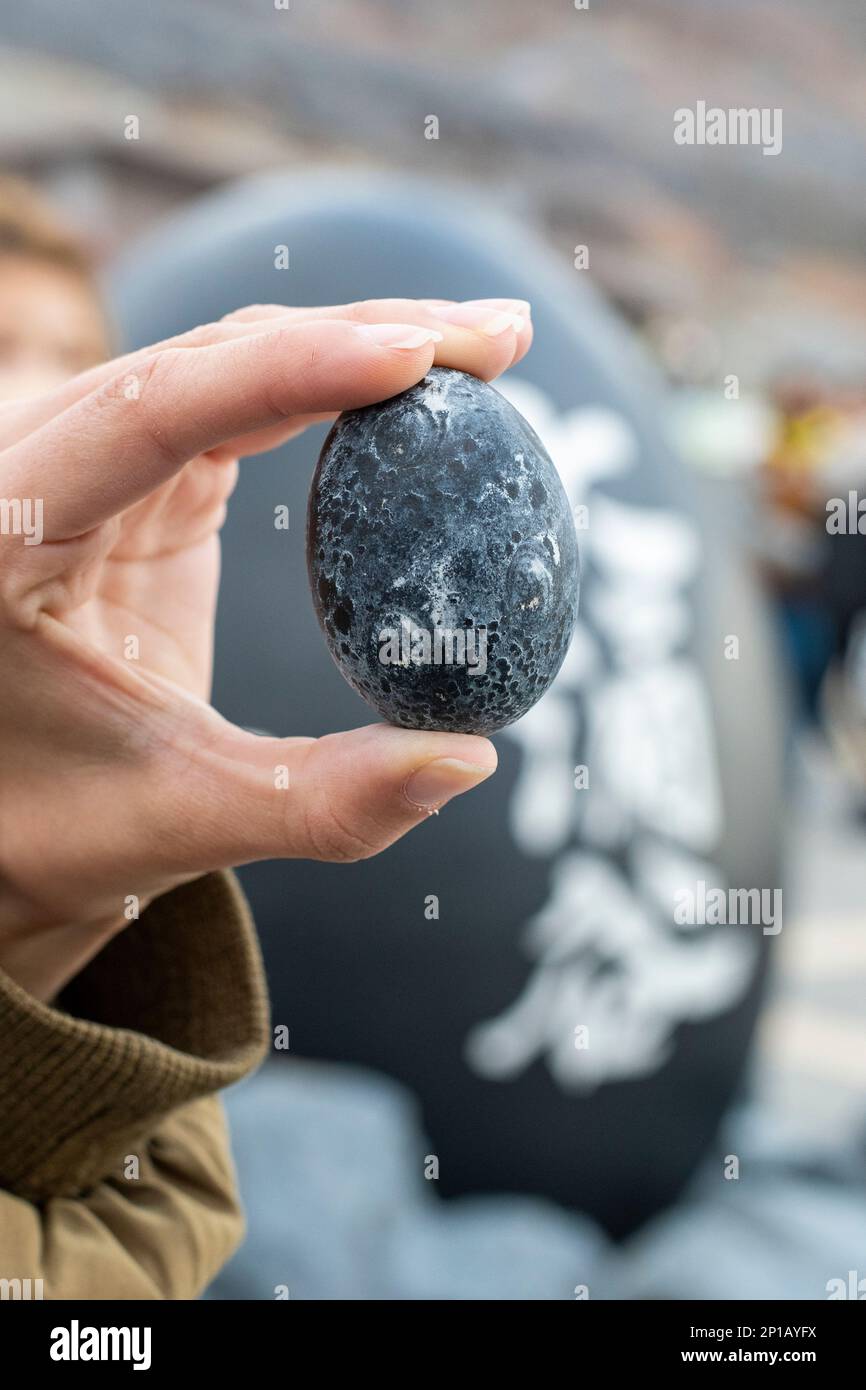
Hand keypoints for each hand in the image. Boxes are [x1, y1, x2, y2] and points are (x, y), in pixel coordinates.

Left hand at [0, 297, 531, 999]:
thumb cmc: (56, 820)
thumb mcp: (180, 818)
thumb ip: (324, 802)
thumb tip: (473, 760)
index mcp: (6, 529)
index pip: (151, 412)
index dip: (286, 369)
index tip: (415, 357)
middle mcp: (39, 465)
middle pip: (206, 355)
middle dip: (359, 331)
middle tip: (500, 340)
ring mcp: (93, 459)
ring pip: (231, 357)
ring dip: (357, 339)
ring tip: (489, 347)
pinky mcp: (140, 474)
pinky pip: (243, 401)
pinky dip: (333, 384)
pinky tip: (418, 387)